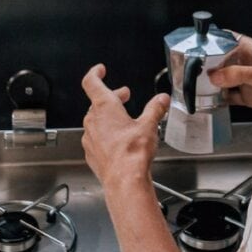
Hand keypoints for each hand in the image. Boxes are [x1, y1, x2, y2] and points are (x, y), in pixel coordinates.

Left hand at [81, 64, 170, 192]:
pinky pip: (96, 137)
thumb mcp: (149, 125)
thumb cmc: (132, 153)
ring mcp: (90, 137)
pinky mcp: (91, 152)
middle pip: (97, 101)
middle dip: (112, 97)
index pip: (91, 82)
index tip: (100, 70)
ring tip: (124, 120)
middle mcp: (93, 120)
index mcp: (104, 107)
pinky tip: (118, 141)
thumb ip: (155, 109)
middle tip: (123, 96)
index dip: (95, 73)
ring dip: (108, 116)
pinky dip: (105, 134)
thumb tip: (161, 99)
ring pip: (96, 120)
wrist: (124, 181)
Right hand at [207, 35, 251, 124]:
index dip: (216, 39)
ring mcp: (248, 81)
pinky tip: (213, 99)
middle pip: (223, 61)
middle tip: (195, 69)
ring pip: (224, 79)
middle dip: (210, 65)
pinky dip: (220, 98)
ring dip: (214, 83)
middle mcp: (248, 64)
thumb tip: (216, 76)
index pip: (229, 39)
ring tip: (200, 85)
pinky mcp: (249, 96)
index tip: (200, 43)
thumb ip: (238, 75)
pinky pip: (229, 96)